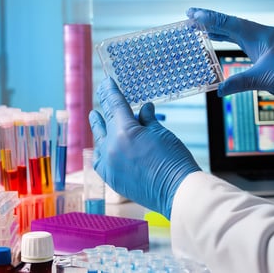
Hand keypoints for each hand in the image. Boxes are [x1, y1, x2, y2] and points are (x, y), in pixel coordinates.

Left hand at [89, 77, 200, 218]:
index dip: (110, 91)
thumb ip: (148, 120)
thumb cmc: (173, 160)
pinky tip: (102, 146)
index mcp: (124, 132)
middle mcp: (111, 147)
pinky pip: (100, 160)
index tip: (107, 82)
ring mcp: (109, 164)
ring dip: (100, 129)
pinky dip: (101, 150)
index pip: (114, 105)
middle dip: (103, 109)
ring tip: (96, 118)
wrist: (176, 191)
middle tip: (101, 97)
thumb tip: (143, 109)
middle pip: (104, 122)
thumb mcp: (161, 133)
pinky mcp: (111, 179)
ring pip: (99, 141)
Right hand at [187, 7, 273, 105]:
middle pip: (231, 24)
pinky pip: (240, 40)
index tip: (194, 14)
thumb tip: (218, 90)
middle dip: (210, 20)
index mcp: (263, 36)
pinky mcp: (262, 51)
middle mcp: (262, 35)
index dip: (211, 19)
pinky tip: (217, 38)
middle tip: (190, 16)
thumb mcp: (265, 80)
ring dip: (216, 28)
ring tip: (198, 26)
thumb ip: (240, 82)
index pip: (232, 24)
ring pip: (235, 31)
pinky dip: (227, 38)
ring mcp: (262, 42)